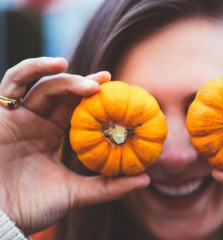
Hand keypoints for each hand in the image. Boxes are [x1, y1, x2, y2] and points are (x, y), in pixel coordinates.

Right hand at [0, 57, 149, 234]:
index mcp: (53, 136)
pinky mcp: (1, 113)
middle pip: (64, 94)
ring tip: (92, 83)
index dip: (96, 100)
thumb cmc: (32, 207)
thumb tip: (145, 179)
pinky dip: (33, 68)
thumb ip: (108, 187)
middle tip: (108, 81)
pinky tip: (58, 64)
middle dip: (86, 84)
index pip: (77, 110)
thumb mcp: (76, 194)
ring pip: (44, 85)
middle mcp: (37, 122)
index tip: (120, 94)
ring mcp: (19, 116)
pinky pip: (14, 82)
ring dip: (67, 78)